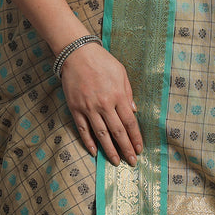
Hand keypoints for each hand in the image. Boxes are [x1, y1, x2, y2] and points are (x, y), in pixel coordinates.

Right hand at [59, 41, 142, 166]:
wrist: (78, 53)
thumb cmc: (102, 61)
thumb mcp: (121, 72)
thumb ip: (128, 92)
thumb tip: (134, 111)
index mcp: (118, 95)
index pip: (129, 122)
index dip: (135, 138)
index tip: (139, 149)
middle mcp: (104, 104)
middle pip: (117, 132)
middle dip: (126, 148)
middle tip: (131, 162)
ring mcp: (89, 107)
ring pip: (101, 134)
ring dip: (109, 150)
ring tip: (116, 162)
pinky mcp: (76, 108)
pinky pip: (83, 129)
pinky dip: (88, 142)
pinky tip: (94, 152)